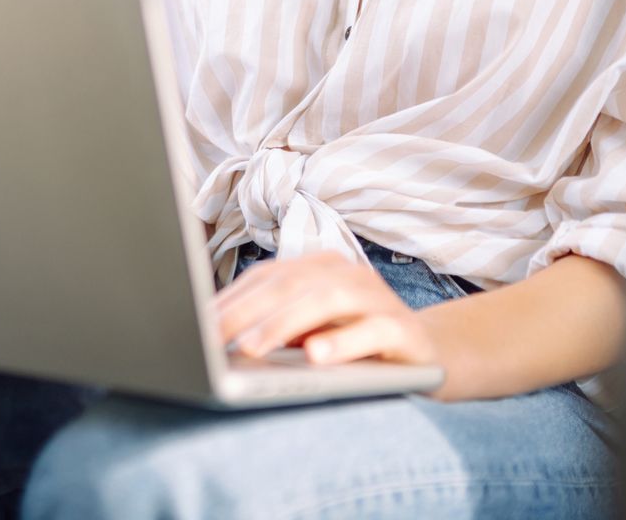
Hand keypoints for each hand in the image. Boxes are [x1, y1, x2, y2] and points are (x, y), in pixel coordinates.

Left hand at [213, 250, 445, 377]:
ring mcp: (378, 298)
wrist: (429, 356)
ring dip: (285, 323)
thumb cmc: (355, 344)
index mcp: (318, 269)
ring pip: (327, 299)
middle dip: (247, 310)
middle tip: (213, 337)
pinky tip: (317, 356)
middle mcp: (347, 274)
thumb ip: (276, 328)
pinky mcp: (404, 330)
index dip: (231, 299)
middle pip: (290, 284)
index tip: (196, 323)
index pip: (266, 277)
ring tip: (253, 347)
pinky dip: (343, 342)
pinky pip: (373, 331)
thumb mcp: (311, 333)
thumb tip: (218, 338)